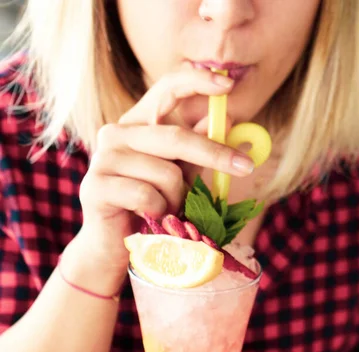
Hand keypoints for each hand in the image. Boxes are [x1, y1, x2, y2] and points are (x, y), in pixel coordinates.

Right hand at [78, 68, 253, 273]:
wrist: (113, 247)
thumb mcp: (178, 175)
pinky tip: (148, 219)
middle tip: (245, 167)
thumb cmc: (148, 209)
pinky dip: (158, 212)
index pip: (166, 89)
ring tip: (167, 212)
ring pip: (166, 174)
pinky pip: (147, 196)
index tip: (229, 84)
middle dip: (215, 154)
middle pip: (176, 137)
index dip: (198, 81)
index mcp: (136, 125)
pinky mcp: (96, 186)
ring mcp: (103, 159)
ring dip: (177, 200)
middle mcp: (116, 134)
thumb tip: (228, 121)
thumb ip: (196, 150)